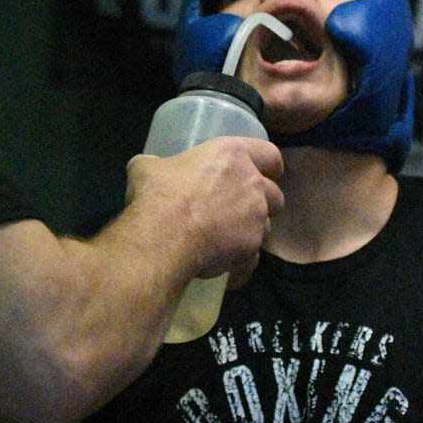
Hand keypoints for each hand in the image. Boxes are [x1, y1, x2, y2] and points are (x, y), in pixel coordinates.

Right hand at [126, 137, 282, 279]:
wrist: (162, 236)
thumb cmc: (158, 193)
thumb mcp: (147, 167)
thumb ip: (158, 164)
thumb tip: (150, 168)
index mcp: (234, 155)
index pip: (270, 155)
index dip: (269, 165)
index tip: (262, 173)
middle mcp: (253, 184)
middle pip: (275, 194)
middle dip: (263, 202)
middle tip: (239, 209)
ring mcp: (256, 218)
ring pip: (267, 226)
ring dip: (252, 230)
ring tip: (228, 239)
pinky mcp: (251, 248)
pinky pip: (252, 258)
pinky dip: (241, 263)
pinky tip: (223, 267)